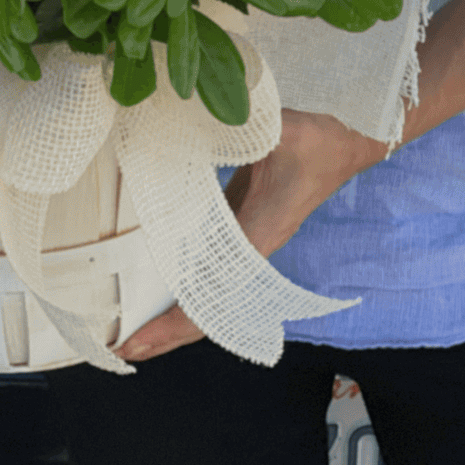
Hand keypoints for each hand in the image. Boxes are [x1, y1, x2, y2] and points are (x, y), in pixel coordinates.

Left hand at [115, 108, 384, 362]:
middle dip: (163, 333)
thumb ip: (243, 126)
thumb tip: (200, 116)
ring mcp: (244, 242)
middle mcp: (249, 251)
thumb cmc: (317, 142)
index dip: (174, 324)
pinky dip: (182, 280)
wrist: (344, 145)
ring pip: (205, 291)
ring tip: (133, 327)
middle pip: (204, 309)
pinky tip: (159, 280)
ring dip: (171, 312)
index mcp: (256, 237)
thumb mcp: (281, 132)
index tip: (139, 341)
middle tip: (120, 348)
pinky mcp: (239, 225)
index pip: (211, 297)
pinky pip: (206, 264)